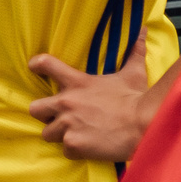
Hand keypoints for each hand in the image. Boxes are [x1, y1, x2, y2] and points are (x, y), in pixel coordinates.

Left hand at [27, 49, 152, 162]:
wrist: (146, 125)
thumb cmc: (137, 99)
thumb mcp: (133, 74)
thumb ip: (134, 53)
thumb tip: (143, 31)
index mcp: (76, 83)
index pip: (45, 64)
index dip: (37, 65)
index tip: (34, 67)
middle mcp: (66, 103)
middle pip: (34, 108)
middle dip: (45, 114)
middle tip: (61, 117)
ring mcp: (68, 125)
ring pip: (47, 133)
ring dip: (60, 135)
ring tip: (78, 134)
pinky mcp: (74, 144)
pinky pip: (65, 151)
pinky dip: (75, 151)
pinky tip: (89, 147)